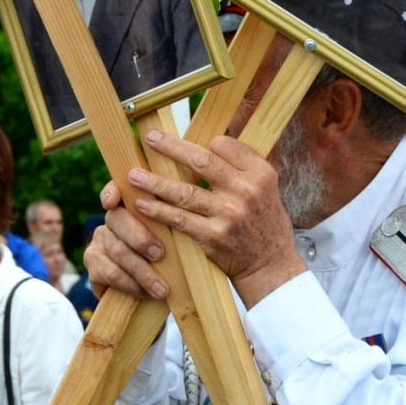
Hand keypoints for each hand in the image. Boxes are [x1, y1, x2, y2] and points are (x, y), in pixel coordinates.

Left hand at [117, 127, 305, 307]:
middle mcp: (246, 190)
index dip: (202, 143)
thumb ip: (242, 169)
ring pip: (184, 191)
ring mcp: (229, 214)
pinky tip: (143, 204)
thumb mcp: (266, 190)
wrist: (271, 266)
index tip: (184, 144)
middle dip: (171, 147)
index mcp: (260, 173)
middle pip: (201, 161)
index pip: (224, 145)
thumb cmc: (264, 225)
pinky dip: (159, 211)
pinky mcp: (214, 236)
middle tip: (150, 138)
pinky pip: (180, 219)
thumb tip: (208, 146)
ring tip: (134, 175)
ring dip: (155, 182)